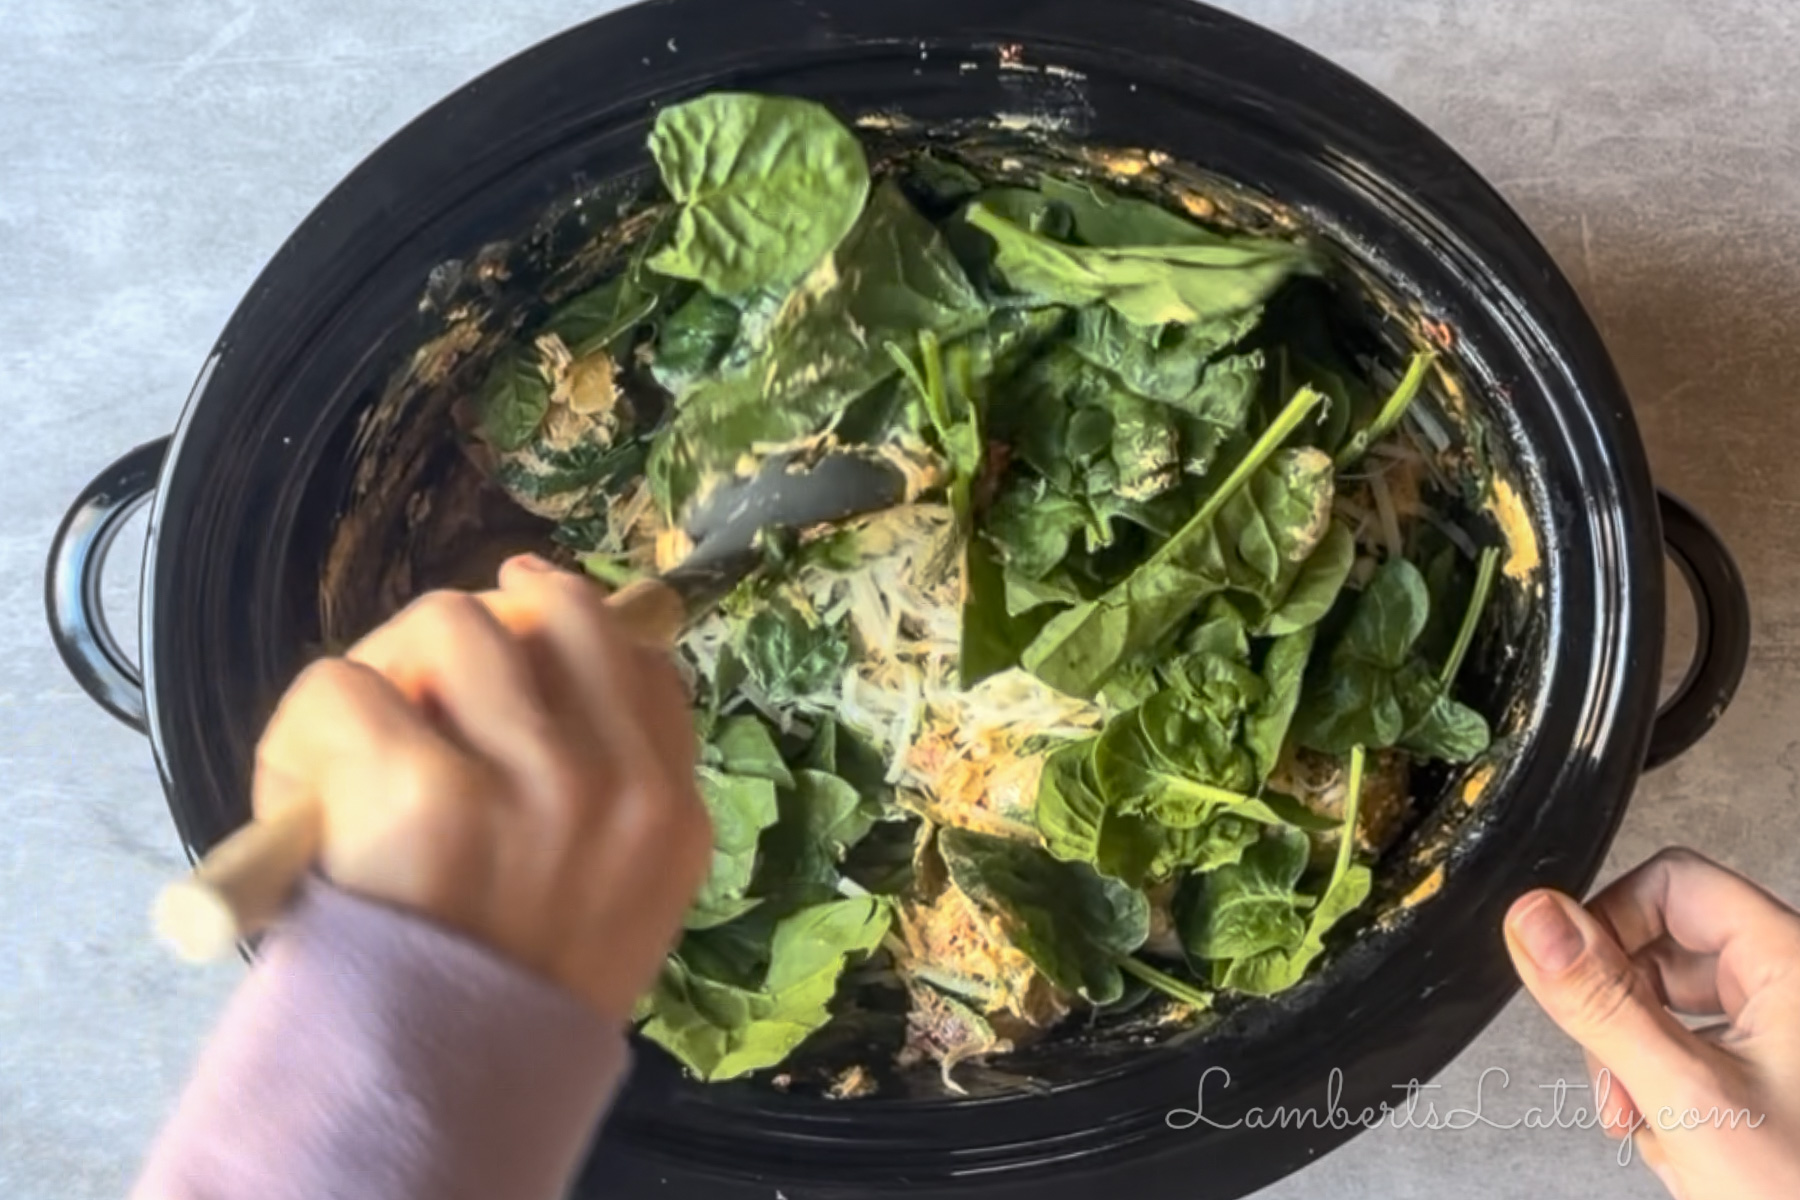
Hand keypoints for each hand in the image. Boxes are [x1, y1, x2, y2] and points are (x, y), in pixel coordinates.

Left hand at [251, 554, 710, 1023]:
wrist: (437, 1096)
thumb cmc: (505, 1002)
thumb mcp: (610, 899)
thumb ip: (603, 789)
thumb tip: (536, 644)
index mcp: (670, 812)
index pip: (638, 656)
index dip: (563, 626)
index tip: (516, 631)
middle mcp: (618, 784)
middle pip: (546, 614)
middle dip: (464, 639)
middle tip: (411, 700)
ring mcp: (531, 781)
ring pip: (448, 624)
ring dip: (384, 672)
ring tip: (351, 756)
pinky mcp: (427, 786)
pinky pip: (345, 684)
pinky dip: (304, 729)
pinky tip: (302, 796)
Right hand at [1504, 848, 1799, 1198]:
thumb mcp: (1685, 1097)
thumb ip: (1603, 1004)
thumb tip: (1536, 920)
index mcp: (1790, 963)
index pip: (1671, 882)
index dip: (1609, 923)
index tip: (1571, 978)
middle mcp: (1793, 984)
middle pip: (1664, 946)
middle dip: (1618, 1011)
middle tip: (1611, 1072)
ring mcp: (1787, 1030)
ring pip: (1672, 1001)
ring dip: (1636, 1057)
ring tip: (1644, 1118)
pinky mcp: (1777, 1071)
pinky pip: (1695, 1046)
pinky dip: (1666, 1086)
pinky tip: (1673, 1135)